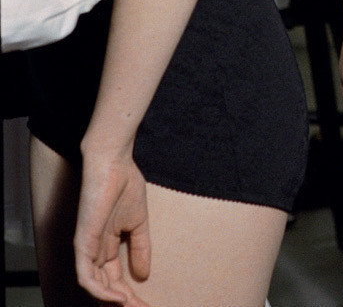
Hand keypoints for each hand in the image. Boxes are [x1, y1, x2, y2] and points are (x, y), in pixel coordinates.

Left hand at [74, 145, 152, 305]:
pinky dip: (100, 291)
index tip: (147, 305)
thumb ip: (140, 248)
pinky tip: (118, 296)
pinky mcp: (82, 243)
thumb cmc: (125, 185)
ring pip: (94, 288)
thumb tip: (144, 275)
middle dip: (124, 303)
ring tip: (133, 306)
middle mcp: (93, 252)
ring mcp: (86, 249)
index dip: (130, 295)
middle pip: (105, 289)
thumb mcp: (139, 222)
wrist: (114, 163)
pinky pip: (85, 276)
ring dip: (113, 301)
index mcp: (106, 247)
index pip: (115, 281)